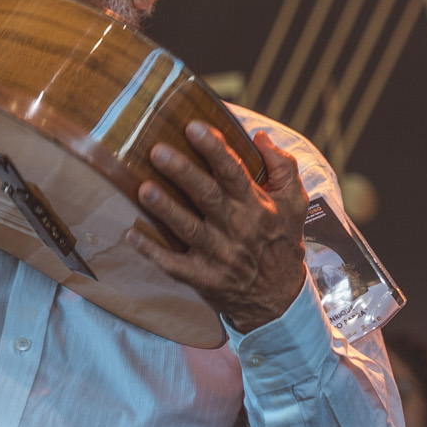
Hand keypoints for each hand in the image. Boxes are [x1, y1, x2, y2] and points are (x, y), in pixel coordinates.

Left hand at [127, 122, 309, 332]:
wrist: (280, 300)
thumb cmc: (281, 241)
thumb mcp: (294, 203)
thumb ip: (283, 167)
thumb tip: (260, 135)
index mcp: (258, 206)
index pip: (235, 172)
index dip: (214, 148)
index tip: (193, 127)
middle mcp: (239, 229)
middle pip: (208, 196)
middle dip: (183, 172)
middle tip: (158, 151)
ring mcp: (220, 256)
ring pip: (189, 229)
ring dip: (166, 209)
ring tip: (144, 189)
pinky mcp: (204, 278)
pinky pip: (174, 265)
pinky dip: (153, 251)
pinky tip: (133, 234)